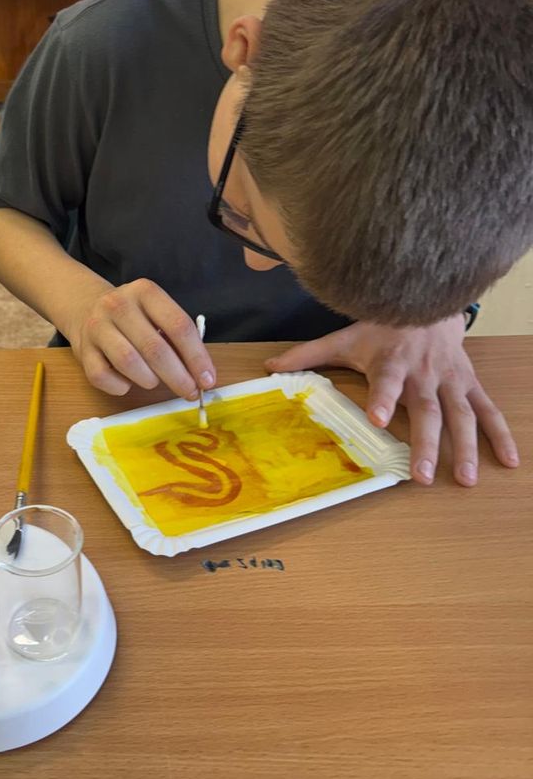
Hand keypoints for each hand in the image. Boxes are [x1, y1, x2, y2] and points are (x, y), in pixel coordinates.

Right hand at [64, 278, 214, 400]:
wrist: (86, 308)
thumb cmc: (133, 317)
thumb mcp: (156, 313)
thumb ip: (177, 339)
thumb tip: (200, 375)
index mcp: (145, 292)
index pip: (178, 326)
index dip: (196, 357)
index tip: (207, 379)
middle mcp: (119, 305)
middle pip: (155, 348)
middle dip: (178, 376)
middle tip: (189, 392)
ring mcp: (97, 326)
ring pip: (128, 362)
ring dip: (149, 380)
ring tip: (154, 382)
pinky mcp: (82, 350)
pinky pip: (104, 377)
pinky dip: (121, 387)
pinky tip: (127, 382)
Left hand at [265, 317, 519, 487]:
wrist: (425, 299)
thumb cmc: (381, 325)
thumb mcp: (344, 336)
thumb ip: (307, 355)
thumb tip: (268, 367)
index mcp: (392, 363)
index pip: (387, 382)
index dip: (384, 398)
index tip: (378, 419)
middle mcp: (423, 374)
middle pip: (427, 411)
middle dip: (426, 443)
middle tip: (422, 475)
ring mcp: (450, 380)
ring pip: (461, 415)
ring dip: (465, 448)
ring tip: (466, 479)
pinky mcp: (468, 383)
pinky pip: (488, 410)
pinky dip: (500, 435)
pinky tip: (509, 461)